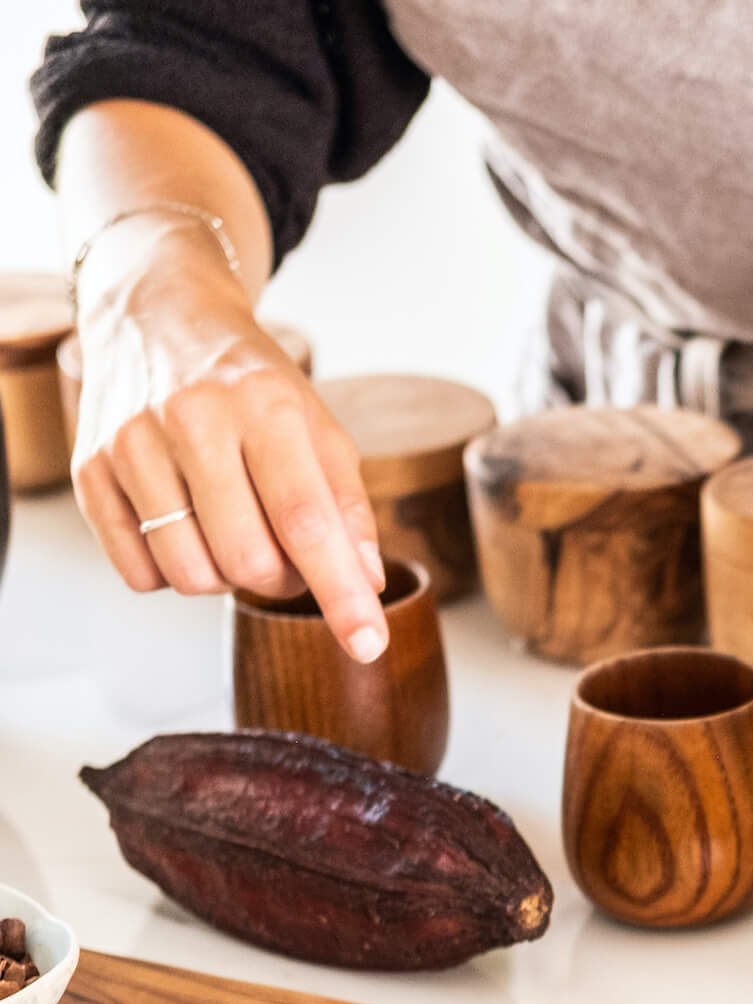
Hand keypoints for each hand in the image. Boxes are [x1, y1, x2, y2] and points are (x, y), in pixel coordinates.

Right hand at [71, 221, 387, 658]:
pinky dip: (172, 571)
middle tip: (286, 551)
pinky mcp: (89, 469)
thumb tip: (367, 583)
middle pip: (249, 563)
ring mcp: (132, 443)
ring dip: (226, 576)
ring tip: (233, 528)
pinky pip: (140, 574)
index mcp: (265, 407)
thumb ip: (348, 507)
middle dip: (282, 579)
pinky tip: (185, 526)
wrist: (159, 317)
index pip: (307, 522)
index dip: (342, 594)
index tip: (368, 644)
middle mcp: (192, 419)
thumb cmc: (251, 384)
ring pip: (193, 577)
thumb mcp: (318, 428)